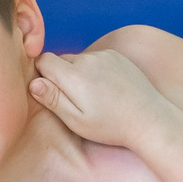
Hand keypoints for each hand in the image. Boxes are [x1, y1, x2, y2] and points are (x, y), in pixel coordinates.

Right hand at [31, 49, 171, 149]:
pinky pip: (95, 58)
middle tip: (75, 100)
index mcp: (75, 75)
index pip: (43, 61)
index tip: (52, 93)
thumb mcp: (77, 121)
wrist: (149, 119)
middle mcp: (89, 59)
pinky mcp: (117, 56)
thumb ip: (53, 99)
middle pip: (60, 59)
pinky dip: (95, 69)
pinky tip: (106, 89)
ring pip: (78, 59)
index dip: (43, 76)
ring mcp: (105, 55)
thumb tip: (33, 83)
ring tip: (94, 96)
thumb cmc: (111, 126)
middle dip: (61, 75)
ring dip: (78, 73)